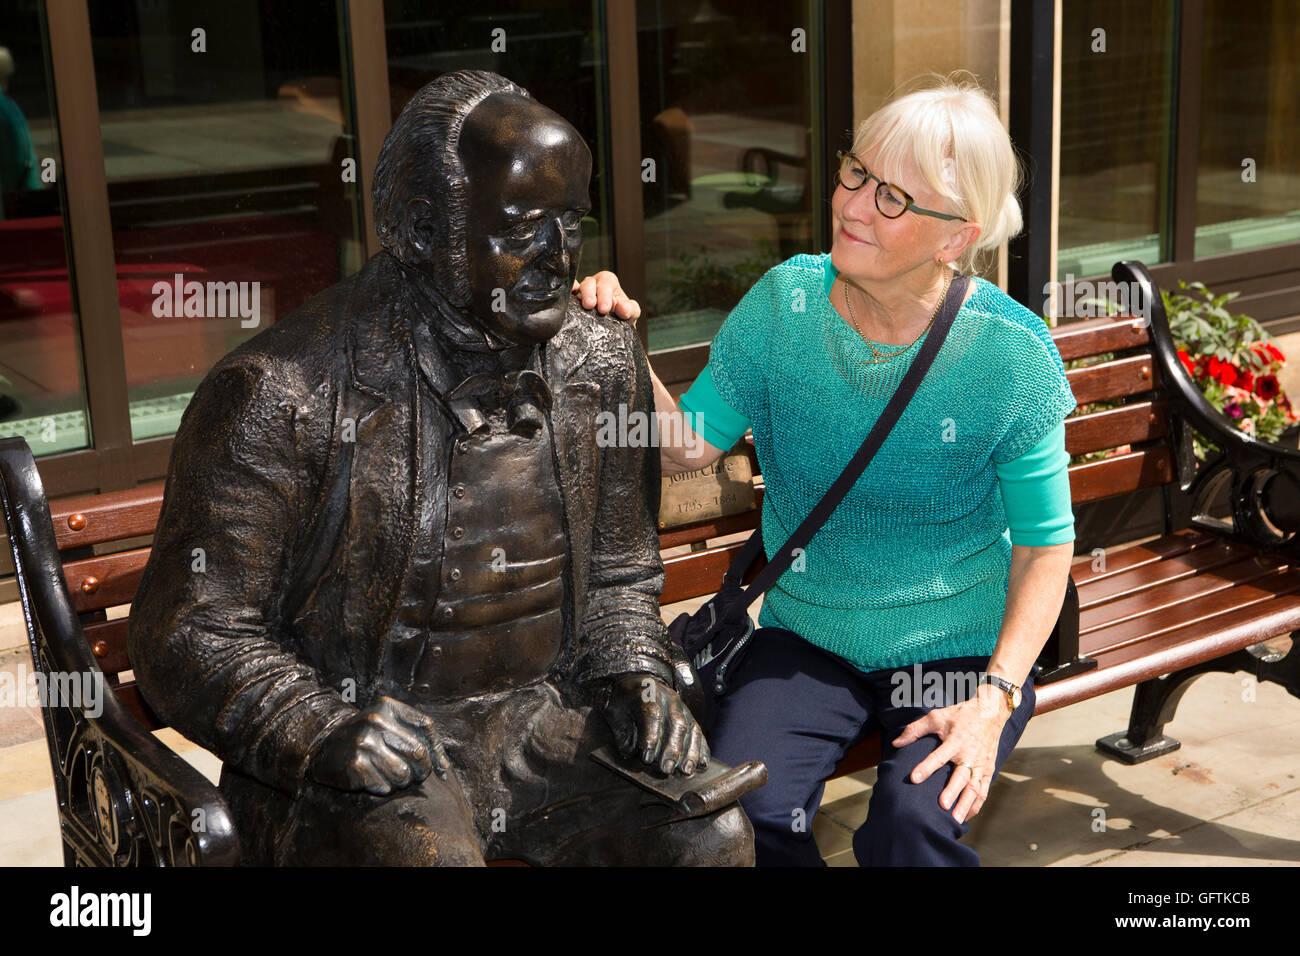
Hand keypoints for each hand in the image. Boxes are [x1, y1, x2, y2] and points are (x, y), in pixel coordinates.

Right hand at [307, 696, 448, 794]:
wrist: (322, 748)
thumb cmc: (365, 738)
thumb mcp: (389, 726)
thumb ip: (418, 738)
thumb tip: (445, 769)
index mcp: (387, 706)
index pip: (426, 726)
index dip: (436, 750)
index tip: (437, 766)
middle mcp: (376, 720)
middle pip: (418, 753)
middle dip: (420, 771)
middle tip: (412, 776)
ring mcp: (364, 742)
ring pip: (403, 774)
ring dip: (400, 782)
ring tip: (388, 775)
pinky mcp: (355, 764)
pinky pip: (384, 786)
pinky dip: (382, 788)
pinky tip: (371, 779)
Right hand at [572, 271, 640, 324]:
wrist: (613, 331)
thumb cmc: (622, 317)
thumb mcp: (631, 312)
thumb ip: (629, 309)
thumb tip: (623, 308)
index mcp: (608, 283)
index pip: (606, 281)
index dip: (605, 293)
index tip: (605, 308)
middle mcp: (593, 285)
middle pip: (589, 283)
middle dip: (590, 293)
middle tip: (591, 306)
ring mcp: (581, 294)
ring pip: (577, 288)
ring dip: (580, 296)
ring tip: (585, 306)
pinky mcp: (571, 303)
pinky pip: (567, 294)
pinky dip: (567, 295)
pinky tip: (567, 301)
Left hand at [601, 675, 708, 775]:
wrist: (637, 684)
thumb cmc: (624, 702)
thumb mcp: (615, 712)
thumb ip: (622, 732)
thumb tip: (631, 752)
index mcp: (647, 694)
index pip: (652, 714)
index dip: (650, 737)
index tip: (647, 759)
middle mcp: (669, 699)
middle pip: (676, 722)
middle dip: (673, 749)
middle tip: (667, 769)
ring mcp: (683, 708)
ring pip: (691, 728)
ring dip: (691, 752)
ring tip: (686, 770)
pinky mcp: (690, 717)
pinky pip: (699, 733)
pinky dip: (702, 749)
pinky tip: (702, 764)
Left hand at [892, 685, 1010, 823]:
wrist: (990, 713)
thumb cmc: (961, 715)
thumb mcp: (937, 717)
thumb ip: (915, 729)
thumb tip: (896, 743)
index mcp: (956, 741)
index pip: (939, 756)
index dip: (926, 767)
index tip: (914, 778)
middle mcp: (969, 755)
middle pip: (961, 776)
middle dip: (952, 792)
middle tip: (942, 806)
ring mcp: (981, 764)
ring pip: (975, 788)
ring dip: (965, 804)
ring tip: (955, 819)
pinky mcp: (988, 770)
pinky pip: (984, 790)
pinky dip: (976, 805)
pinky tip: (966, 816)